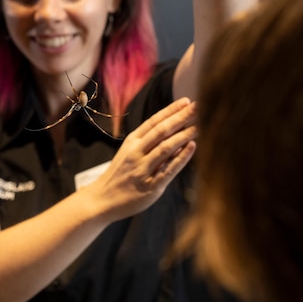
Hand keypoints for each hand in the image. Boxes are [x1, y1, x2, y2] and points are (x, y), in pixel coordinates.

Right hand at [84, 97, 196, 222]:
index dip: (171, 110)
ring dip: (184, 135)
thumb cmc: (120, 175)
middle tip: (198, 106)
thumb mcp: (129, 154)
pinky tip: (192, 147)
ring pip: (165, 148)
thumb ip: (149, 144)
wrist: (102, 200)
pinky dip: (181, 157)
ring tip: (200, 125)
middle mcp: (136, 152)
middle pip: (161, 131)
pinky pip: (168, 170)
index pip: (154, 121)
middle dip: (181, 117)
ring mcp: (142, 169)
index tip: (186, 101)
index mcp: (132, 142)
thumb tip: (176, 132)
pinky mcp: (150, 186)